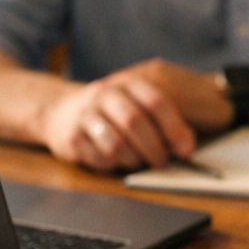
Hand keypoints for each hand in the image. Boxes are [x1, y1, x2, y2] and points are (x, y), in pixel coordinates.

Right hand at [41, 59, 225, 171]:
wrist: (61, 111)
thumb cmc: (113, 112)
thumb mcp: (138, 103)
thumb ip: (164, 119)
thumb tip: (187, 146)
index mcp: (128, 83)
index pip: (156, 102)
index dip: (175, 128)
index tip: (186, 150)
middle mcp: (105, 94)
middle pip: (135, 122)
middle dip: (155, 148)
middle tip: (163, 162)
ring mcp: (86, 115)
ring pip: (117, 145)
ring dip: (134, 159)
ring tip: (138, 160)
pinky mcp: (72, 138)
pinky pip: (100, 158)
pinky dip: (114, 165)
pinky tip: (117, 160)